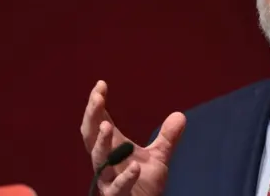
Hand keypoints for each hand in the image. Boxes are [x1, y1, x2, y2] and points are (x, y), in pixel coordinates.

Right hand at [80, 81, 185, 195]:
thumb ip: (166, 138)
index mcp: (112, 149)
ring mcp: (108, 180)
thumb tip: (180, 115)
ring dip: (101, 143)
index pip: (98, 123)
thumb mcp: (157, 158)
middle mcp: (105, 162)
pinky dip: (125, 178)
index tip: (101, 84)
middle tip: (97, 98)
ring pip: (98, 160)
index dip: (97, 105)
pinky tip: (135, 167)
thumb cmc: (143, 186)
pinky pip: (117, 188)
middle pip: (90, 137)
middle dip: (92, 117)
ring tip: (106, 126)